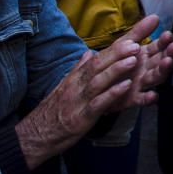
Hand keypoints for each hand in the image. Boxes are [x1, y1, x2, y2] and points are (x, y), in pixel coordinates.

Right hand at [15, 15, 172, 169]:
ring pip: (98, 81)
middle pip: (98, 64)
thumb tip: (88, 53)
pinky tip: (126, 87)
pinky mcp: (81, 117)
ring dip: (116, 69)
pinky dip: (112, 94)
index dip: (115, 48)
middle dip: (118, 53)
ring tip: (134, 60)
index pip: (97, 58)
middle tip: (136, 44)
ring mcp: (79, 100)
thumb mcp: (65, 86)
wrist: (35, 135)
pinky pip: (98, 103)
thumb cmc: (54, 110)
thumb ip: (79, 69)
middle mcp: (78, 85)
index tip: (132, 38)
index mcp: (77, 77)